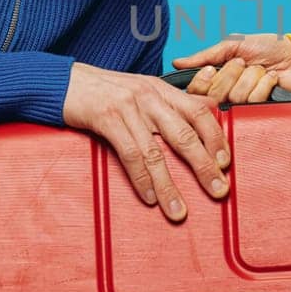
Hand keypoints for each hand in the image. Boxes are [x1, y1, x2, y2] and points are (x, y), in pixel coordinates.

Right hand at [61, 63, 229, 222]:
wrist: (64, 80)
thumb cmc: (105, 90)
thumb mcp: (142, 90)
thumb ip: (169, 105)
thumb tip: (203, 119)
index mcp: (162, 90)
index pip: (200, 112)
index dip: (216, 138)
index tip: (226, 163)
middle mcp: (149, 97)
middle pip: (184, 134)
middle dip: (204, 166)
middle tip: (218, 190)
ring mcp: (128, 107)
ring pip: (156, 152)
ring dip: (169, 186)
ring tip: (179, 211)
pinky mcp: (106, 118)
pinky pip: (129, 154)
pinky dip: (141, 180)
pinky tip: (149, 198)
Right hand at [173, 33, 290, 102]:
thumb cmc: (270, 48)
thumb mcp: (234, 45)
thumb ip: (206, 56)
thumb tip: (178, 62)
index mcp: (218, 80)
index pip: (196, 90)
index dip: (204, 80)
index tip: (214, 68)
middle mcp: (228, 95)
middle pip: (214, 94)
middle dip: (232, 73)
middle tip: (243, 64)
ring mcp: (245, 106)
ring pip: (235, 97)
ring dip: (251, 77)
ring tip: (260, 70)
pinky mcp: (261, 112)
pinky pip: (253, 101)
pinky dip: (264, 84)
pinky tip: (271, 79)